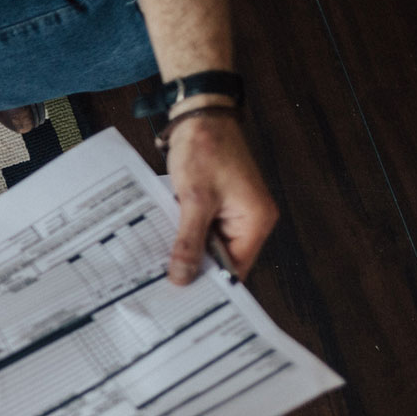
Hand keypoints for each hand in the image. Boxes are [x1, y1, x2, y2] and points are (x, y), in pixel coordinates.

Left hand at [163, 111, 277, 282]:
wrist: (200, 115)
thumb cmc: (205, 149)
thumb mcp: (194, 200)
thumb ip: (189, 241)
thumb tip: (183, 277)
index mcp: (255, 221)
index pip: (236, 269)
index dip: (210, 284)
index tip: (183, 301)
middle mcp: (251, 220)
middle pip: (223, 260)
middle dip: (196, 270)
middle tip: (164, 289)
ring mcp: (235, 212)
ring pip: (210, 246)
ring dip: (189, 252)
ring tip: (161, 270)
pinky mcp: (220, 204)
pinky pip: (204, 229)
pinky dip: (186, 235)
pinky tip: (166, 244)